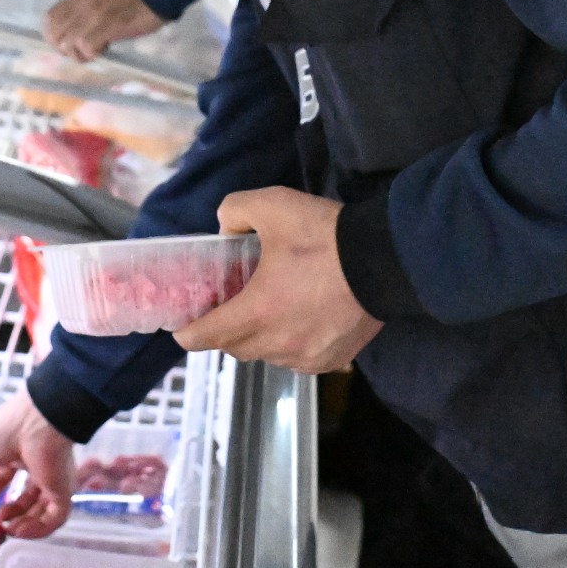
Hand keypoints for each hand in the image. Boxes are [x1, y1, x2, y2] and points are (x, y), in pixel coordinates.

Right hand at [0, 389, 78, 538]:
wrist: (39, 422)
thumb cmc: (6, 430)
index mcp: (15, 455)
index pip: (4, 481)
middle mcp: (35, 468)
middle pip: (25, 499)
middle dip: (11, 515)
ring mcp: (51, 480)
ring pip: (41, 512)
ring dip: (24, 526)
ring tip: (9, 529)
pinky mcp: (63, 490)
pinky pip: (55, 518)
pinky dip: (38, 529)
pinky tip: (20, 530)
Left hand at [44, 0, 166, 62]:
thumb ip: (86, 10)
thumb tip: (75, 30)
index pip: (50, 18)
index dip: (53, 35)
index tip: (67, 43)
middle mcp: (82, 5)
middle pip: (55, 35)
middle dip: (65, 49)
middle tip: (82, 50)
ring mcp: (94, 15)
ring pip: (67, 44)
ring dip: (79, 54)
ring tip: (96, 50)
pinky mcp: (107, 26)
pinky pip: (86, 47)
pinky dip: (93, 54)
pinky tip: (106, 48)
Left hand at [176, 188, 382, 373]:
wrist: (385, 259)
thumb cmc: (325, 236)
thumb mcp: (273, 205)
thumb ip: (234, 211)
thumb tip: (224, 230)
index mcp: (256, 312)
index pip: (205, 337)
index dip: (188, 333)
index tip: (181, 328)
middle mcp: (277, 343)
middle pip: (235, 348)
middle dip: (226, 331)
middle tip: (230, 307)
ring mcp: (305, 357)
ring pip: (267, 355)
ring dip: (261, 338)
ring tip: (270, 310)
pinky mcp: (331, 361)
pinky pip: (298, 360)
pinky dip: (292, 344)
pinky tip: (301, 321)